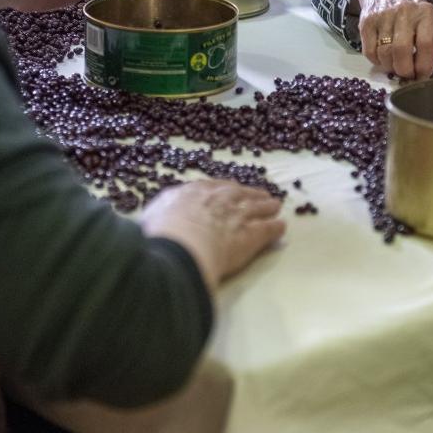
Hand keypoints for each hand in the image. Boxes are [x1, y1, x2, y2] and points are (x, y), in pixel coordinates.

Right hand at [140, 180, 285, 288]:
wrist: (181, 245)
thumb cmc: (160, 234)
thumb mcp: (151, 217)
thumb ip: (158, 214)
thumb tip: (155, 218)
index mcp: (193, 193)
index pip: (212, 186)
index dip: (222, 189)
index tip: (228, 189)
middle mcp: (219, 199)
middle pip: (239, 193)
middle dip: (249, 194)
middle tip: (259, 195)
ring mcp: (238, 215)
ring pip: (257, 207)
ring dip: (267, 206)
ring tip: (275, 205)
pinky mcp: (251, 235)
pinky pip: (268, 229)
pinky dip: (276, 228)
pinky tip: (282, 228)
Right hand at [355, 0, 432, 79]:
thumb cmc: (410, 11)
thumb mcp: (426, 20)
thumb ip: (428, 44)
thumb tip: (422, 73)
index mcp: (425, 13)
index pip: (427, 44)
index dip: (423, 66)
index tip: (421, 76)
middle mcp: (404, 12)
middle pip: (402, 51)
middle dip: (404, 70)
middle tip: (406, 75)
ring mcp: (383, 16)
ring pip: (384, 54)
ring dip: (390, 67)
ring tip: (395, 66)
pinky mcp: (366, 22)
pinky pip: (369, 52)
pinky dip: (376, 61)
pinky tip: (383, 58)